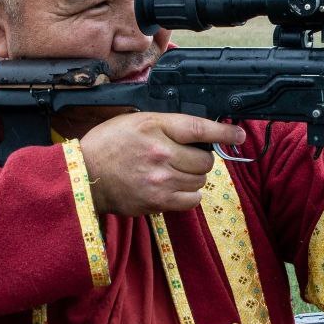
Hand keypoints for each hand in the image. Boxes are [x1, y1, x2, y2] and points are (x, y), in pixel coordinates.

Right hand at [79, 112, 246, 215]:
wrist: (85, 175)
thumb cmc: (109, 144)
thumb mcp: (137, 121)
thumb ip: (169, 124)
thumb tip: (202, 131)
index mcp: (155, 127)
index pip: (199, 128)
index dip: (224, 131)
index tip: (238, 134)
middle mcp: (161, 154)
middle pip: (205, 159)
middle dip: (200, 158)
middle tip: (184, 157)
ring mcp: (160, 181)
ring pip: (200, 180)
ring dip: (193, 176)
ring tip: (174, 172)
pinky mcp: (158, 202)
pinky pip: (192, 200)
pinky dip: (189, 195)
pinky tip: (174, 187)